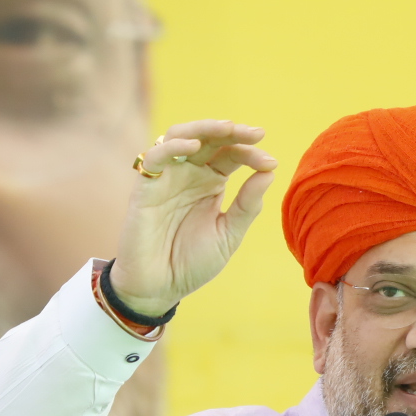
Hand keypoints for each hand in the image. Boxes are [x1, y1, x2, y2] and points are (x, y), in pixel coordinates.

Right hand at [109, 121, 277, 315]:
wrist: (160, 287)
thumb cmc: (193, 262)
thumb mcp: (229, 234)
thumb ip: (247, 205)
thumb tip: (269, 172)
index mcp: (211, 183)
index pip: (231, 155)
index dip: (251, 153)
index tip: (271, 162)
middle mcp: (189, 174)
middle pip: (209, 139)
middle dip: (233, 132)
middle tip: (256, 133)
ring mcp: (167, 178)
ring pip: (180, 137)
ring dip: (204, 128)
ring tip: (229, 128)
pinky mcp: (145, 187)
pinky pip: (154, 157)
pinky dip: (172, 146)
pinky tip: (193, 146)